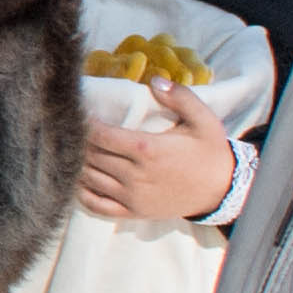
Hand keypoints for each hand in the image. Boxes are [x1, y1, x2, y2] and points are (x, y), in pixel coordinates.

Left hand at [80, 85, 239, 224]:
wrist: (223, 190)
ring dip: (77, 163)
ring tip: (71, 148)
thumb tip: (155, 80)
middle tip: (69, 128)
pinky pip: (98, 205)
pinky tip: (77, 179)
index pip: (102, 136)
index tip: (79, 113)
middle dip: (78, 141)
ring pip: (90, 179)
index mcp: (148, 149)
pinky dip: (82, 193)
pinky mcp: (134, 212)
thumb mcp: (203, 119)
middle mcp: (135, 175)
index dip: (85, 124)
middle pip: (92, 156)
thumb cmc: (210, 152)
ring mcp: (132, 196)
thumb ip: (180, 97)